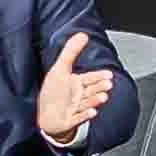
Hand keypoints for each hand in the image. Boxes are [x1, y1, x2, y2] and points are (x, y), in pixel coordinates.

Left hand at [38, 29, 112, 146]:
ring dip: (95, 100)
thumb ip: (71, 51)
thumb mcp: (60, 68)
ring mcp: (76, 108)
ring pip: (88, 103)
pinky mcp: (71, 120)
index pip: (91, 78)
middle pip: (92, 90)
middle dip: (100, 88)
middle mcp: (79, 95)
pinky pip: (79, 118)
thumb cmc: (54, 92)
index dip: (100, 76)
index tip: (110, 74)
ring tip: (103, 97)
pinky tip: (93, 112)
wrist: (46, 116)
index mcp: (77, 83)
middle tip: (109, 85)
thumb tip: (82, 35)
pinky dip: (85, 115)